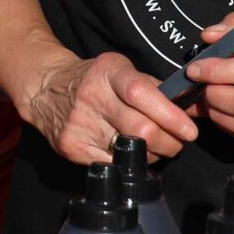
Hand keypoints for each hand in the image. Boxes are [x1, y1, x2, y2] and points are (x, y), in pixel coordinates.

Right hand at [18, 50, 199, 164]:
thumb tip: (188, 109)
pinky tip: (131, 153)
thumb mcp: (120, 69)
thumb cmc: (92, 78)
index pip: (141, 94)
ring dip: (152, 153)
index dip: (170, 115)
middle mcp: (91, 97)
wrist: (45, 88)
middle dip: (169, 142)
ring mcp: (79, 124)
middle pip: (141, 130)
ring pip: (130, 152)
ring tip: (153, 145)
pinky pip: (113, 164)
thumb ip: (152, 86)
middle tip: (177, 142)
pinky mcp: (71, 147)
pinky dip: (130, 163)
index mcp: (107, 72)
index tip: (188, 130)